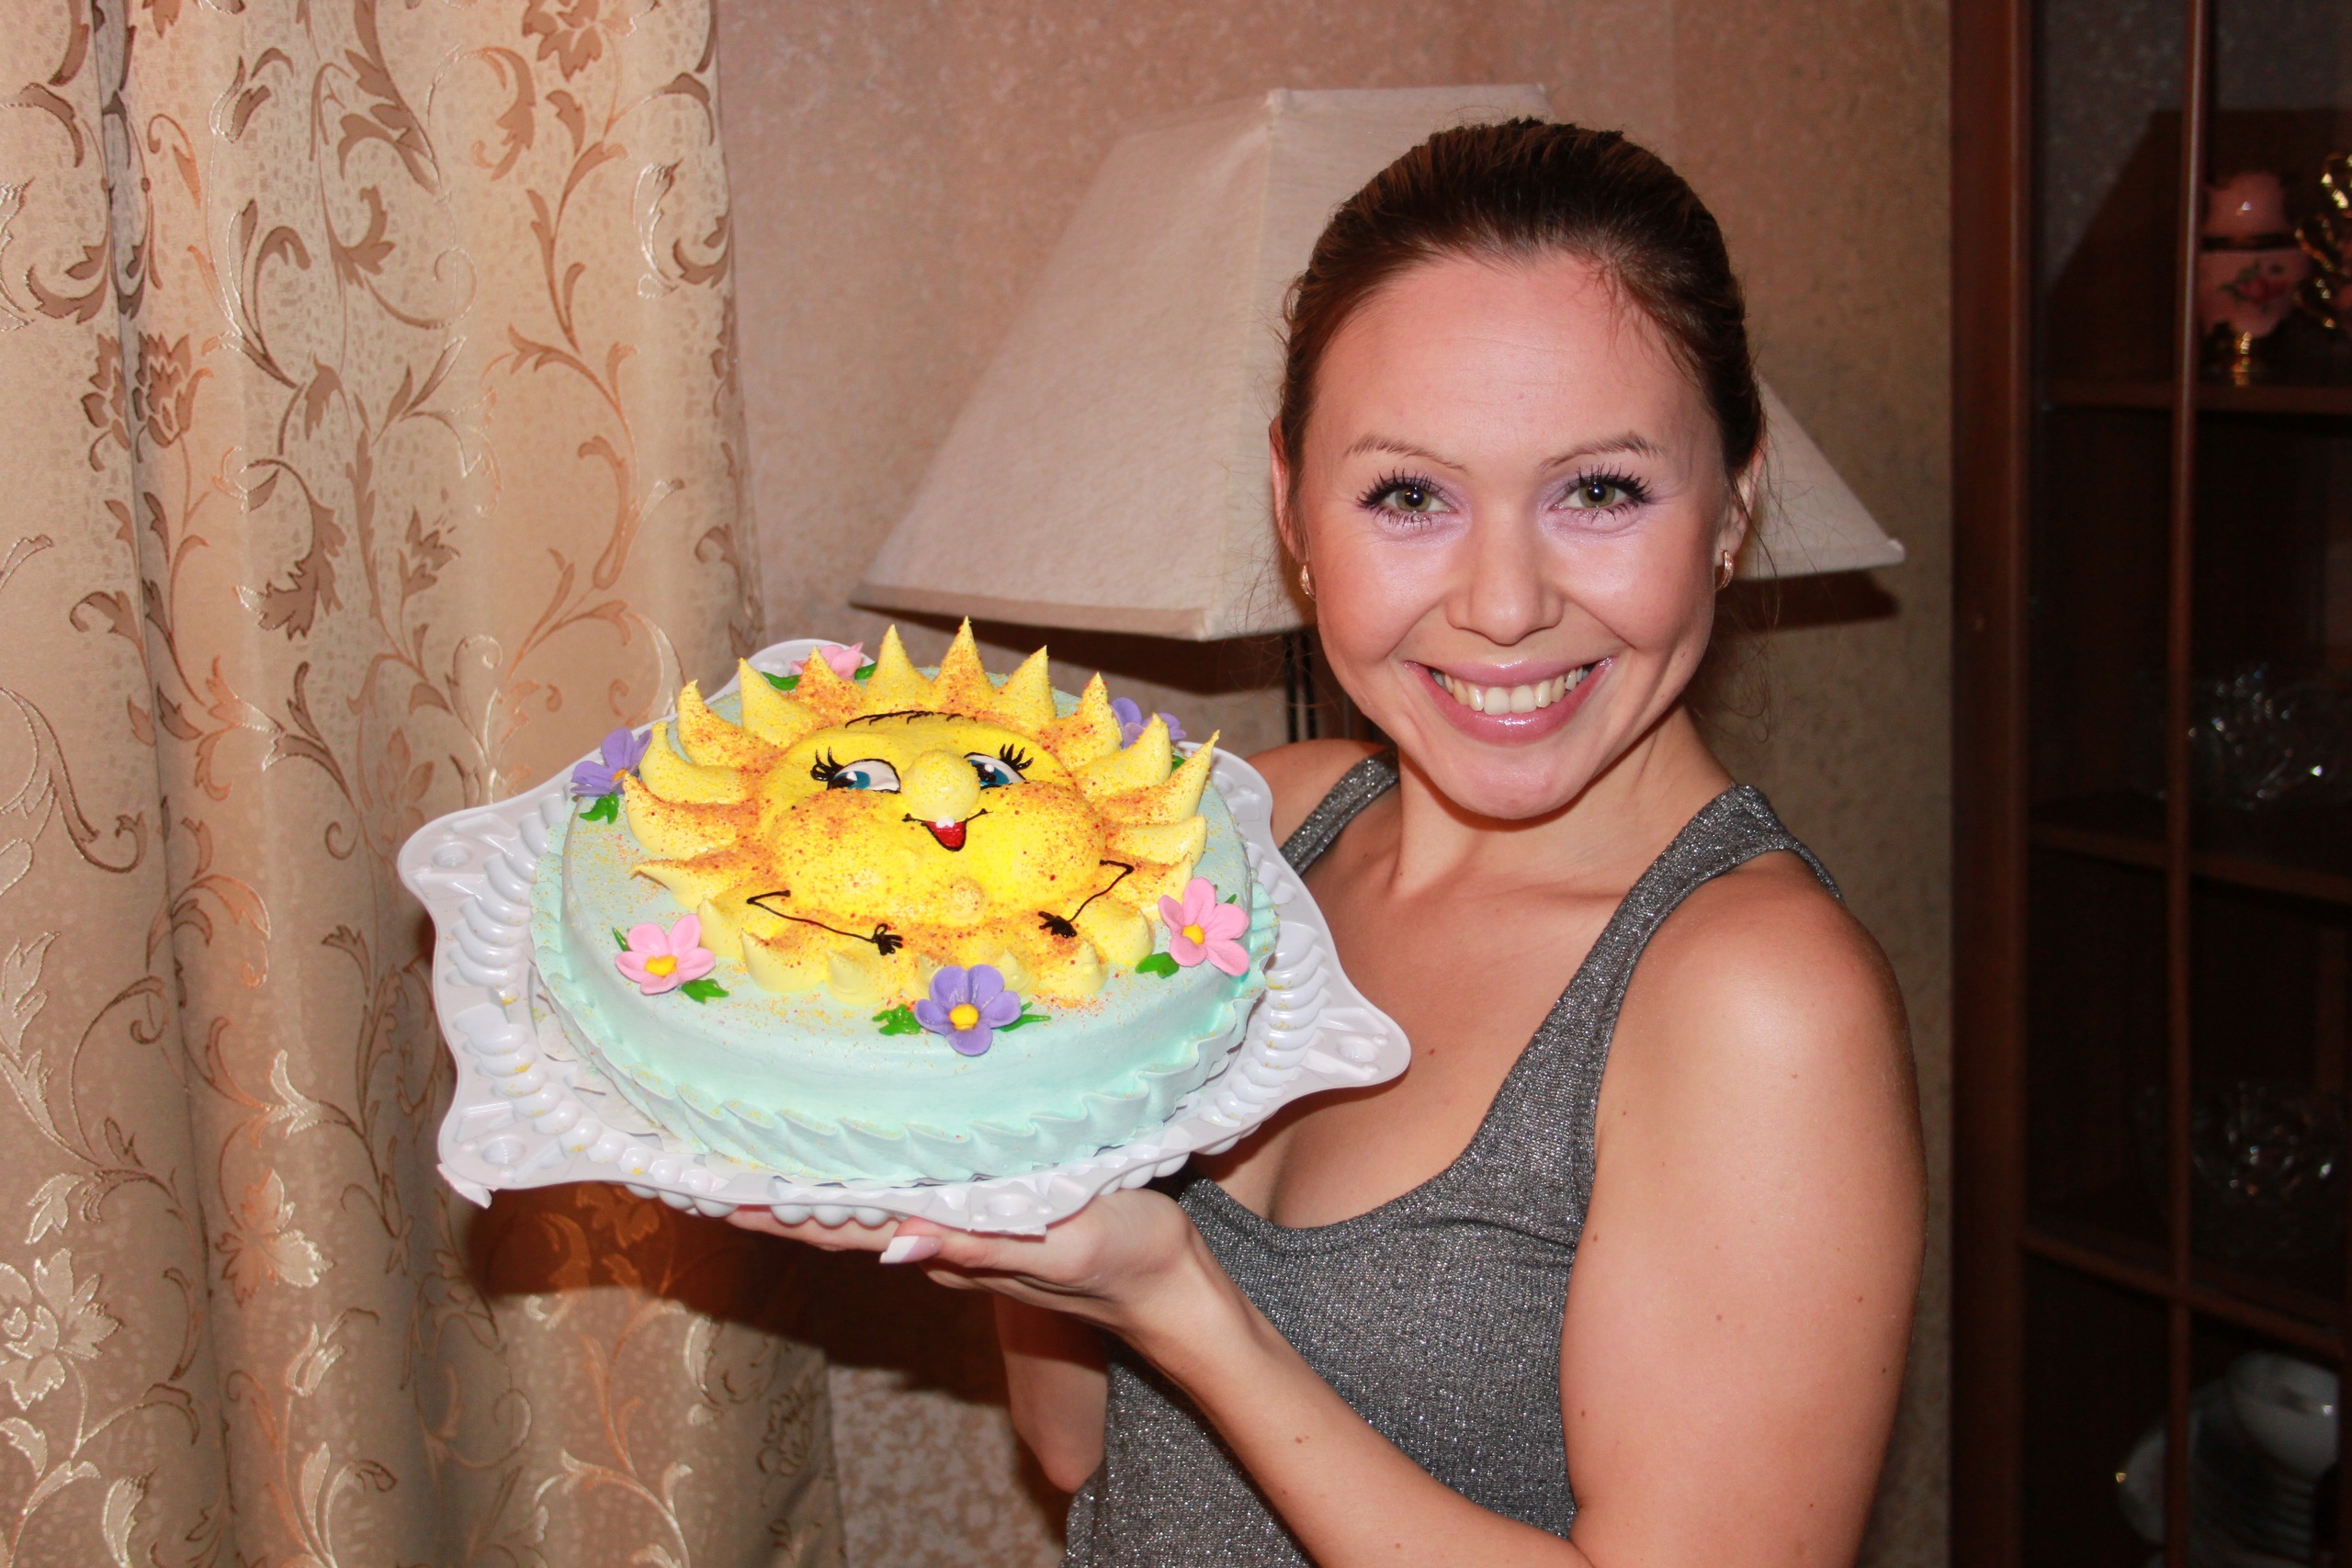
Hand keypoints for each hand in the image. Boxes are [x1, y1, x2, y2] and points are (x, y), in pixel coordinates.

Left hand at [728, 1188, 1221, 1346]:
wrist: (1176, 1295)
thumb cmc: (1128, 1262)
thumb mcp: (1062, 1243)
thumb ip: (981, 1243)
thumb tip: (895, 1242)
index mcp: (953, 1250)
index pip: (848, 1229)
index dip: (785, 1210)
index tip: (720, 1191)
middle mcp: (945, 1248)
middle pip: (846, 1219)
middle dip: (783, 1191)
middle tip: (716, 1158)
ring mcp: (965, 1239)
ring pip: (875, 1206)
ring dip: (820, 1182)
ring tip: (763, 1151)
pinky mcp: (992, 1221)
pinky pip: (916, 1196)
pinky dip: (874, 1175)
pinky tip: (860, 1153)